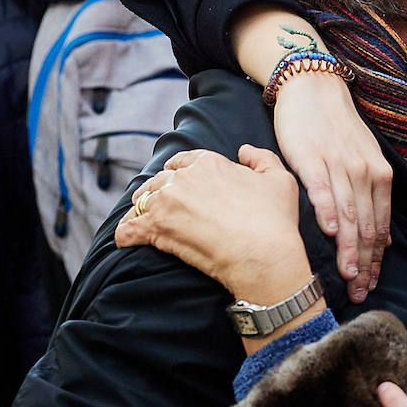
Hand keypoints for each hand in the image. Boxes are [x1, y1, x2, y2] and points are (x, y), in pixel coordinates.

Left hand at [114, 147, 312, 305]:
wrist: (263, 255)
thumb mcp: (281, 179)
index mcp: (210, 162)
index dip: (179, 170)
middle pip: (160, 180)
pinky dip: (125, 234)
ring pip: (141, 201)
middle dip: (159, 190)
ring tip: (141, 221)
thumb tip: (244, 150)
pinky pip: (128, 229)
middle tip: (160, 205)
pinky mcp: (156, 229)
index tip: (179, 182)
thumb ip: (262, 158)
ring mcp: (167, 202)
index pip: (183, 160)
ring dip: (140, 209)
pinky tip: (126, 239)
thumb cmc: (275, 220)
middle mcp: (184, 178)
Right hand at [272, 71, 391, 304]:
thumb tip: (382, 236)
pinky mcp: (313, 158)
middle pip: (367, 227)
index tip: (370, 285)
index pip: (381, 225)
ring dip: (349, 249)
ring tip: (348, 277)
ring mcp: (340, 166)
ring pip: (349, 215)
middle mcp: (365, 173)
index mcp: (378, 176)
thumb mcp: (363, 160)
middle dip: (364, 264)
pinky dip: (328, 212)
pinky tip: (330, 234)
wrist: (313, 87)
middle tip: (359, 292)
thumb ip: (372, 197)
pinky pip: (323, 190)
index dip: (376, 259)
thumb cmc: (335, 128)